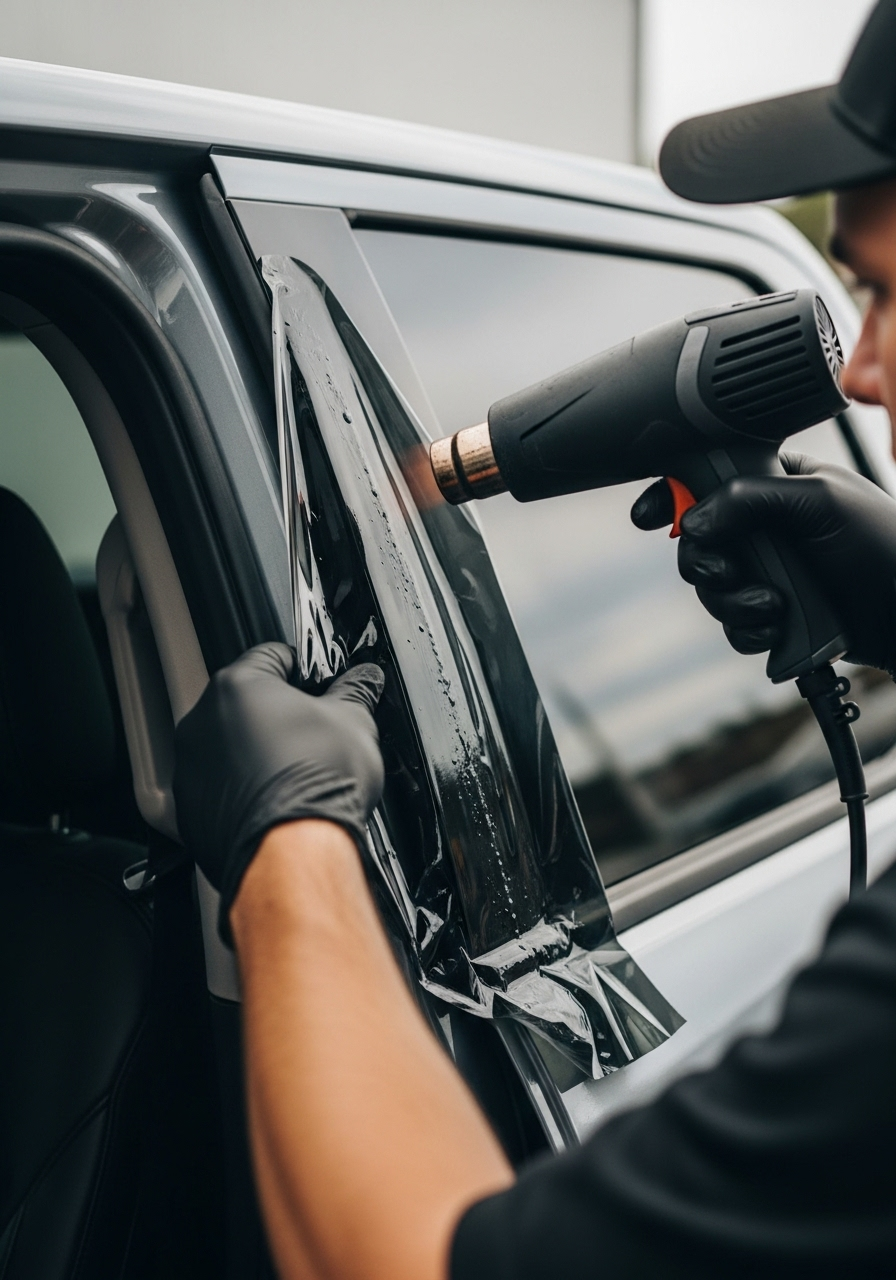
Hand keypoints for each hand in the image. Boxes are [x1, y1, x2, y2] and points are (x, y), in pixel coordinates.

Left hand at [173, 642, 384, 942]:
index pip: (274, 656)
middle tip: (313, 735)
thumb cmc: (315, 786)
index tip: (321, 687)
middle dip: (278, 715)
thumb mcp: (354, 722)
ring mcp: (191, 767)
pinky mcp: (188, 810)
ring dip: (256, 753)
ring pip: (227, 746)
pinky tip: (274, 802)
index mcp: (239, 686)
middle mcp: (203, 721)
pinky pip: (217, 789)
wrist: (291, 853)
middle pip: (245, 702)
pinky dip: (241, 791)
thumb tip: (364, 679)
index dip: (305, 670)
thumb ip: (356, 692)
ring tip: (295, 774)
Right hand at [631, 454, 895, 676]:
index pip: (708, 478)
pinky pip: (733, 626)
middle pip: (697, 543)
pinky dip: (747, 631)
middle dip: (707, 564)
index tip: (651, 516)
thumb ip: (751, 498)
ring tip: (772, 606)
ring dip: (733, 603)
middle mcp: (764, 527)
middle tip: (728, 571)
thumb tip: (693, 520)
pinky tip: (777, 627)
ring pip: (711, 590)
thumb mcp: (820, 502)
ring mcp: (767, 572)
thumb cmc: (883, 546)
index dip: (673, 496)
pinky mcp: (773, 615)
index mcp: (773, 484)